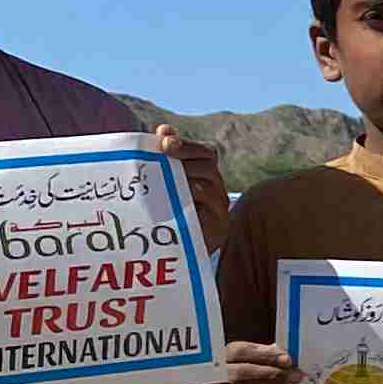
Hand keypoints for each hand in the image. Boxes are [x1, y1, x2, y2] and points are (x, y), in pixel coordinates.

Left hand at [151, 126, 232, 252]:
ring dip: (186, 179)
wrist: (176, 254)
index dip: (186, 144)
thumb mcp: (163, 185)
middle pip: (207, 165)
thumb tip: (163, 129)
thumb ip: (163, 160)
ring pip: (209, 187)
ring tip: (164, 177)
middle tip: (162, 151)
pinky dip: (192, 205)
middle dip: (184, 155)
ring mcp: (219, 210)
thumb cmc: (167, 216)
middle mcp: (216, 189)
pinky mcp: (218, 230)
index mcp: (205, 176)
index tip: (165, 139)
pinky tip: (174, 202)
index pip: (204, 152)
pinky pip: (208, 213)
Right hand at [204, 337, 304, 383]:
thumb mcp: (255, 360)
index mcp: (224, 357)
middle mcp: (216, 377)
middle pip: (243, 373)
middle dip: (273, 375)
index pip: (241, 352)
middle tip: (295, 378)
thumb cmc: (248, 376)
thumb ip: (269, 356)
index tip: (287, 360)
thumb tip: (289, 358)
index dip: (266, 355)